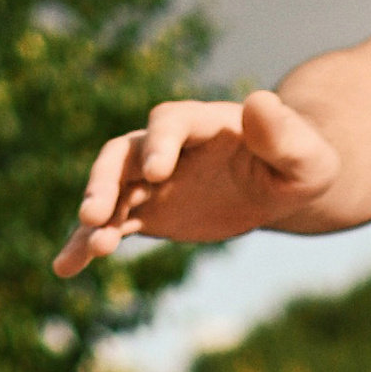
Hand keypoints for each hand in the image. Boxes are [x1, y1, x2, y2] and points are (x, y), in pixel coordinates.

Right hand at [54, 89, 342, 276]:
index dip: (160, 143)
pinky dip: (87, 245)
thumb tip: (261, 103)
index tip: (156, 172)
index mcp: (202, 124)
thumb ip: (283, 134)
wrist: (281, 183)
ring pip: (111, 190)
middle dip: (106, 180)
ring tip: (91, 248)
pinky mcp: (148, 211)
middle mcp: (168, 147)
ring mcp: (152, 180)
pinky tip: (65, 268)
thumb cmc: (300, 163)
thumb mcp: (304, 154)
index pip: (170, 122)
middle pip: (124, 153)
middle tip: (93, 213)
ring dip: (95, 217)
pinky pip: (111, 225)